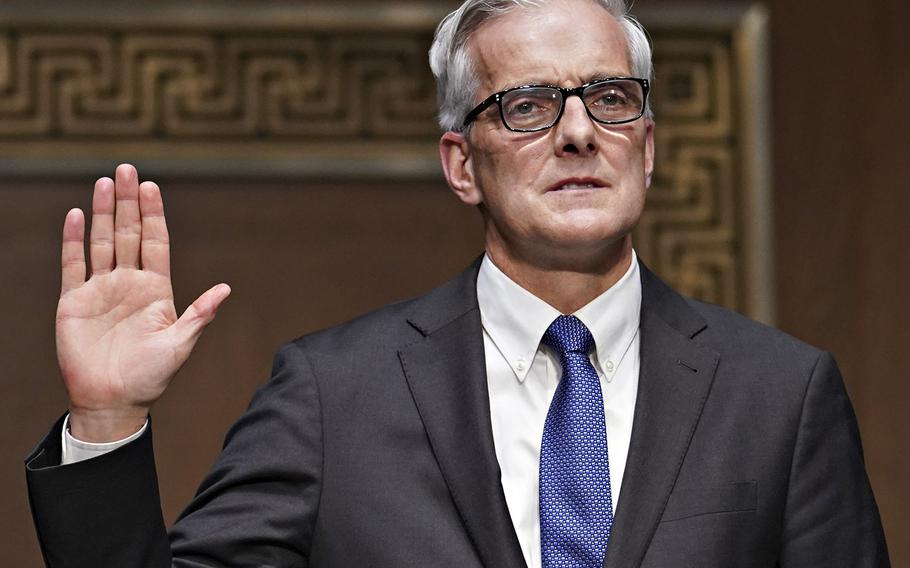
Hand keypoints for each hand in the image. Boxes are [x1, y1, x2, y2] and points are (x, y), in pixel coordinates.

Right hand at [56, 164, 230, 441]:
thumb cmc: (150, 376)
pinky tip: (75, 215)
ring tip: (103, 182)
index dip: (154, 214)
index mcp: (157, 289)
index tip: (151, 187)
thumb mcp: (179, 344)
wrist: (113, 400)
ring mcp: (102, 289)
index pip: (156, 242)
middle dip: (127, 201)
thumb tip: (227, 289)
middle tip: (126, 169)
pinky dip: (73, 240)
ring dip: (101, 212)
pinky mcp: (74, 301)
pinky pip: (73, 264)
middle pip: (128, 233)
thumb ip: (199, 315)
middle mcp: (129, 282)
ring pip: (101, 241)